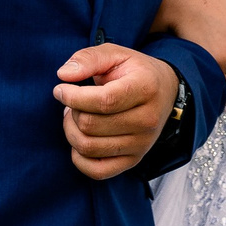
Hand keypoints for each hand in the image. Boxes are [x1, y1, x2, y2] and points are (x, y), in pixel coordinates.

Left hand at [55, 44, 180, 178]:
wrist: (164, 91)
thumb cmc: (134, 72)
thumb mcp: (114, 54)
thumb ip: (88, 58)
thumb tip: (63, 74)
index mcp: (146, 88)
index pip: (103, 101)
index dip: (73, 97)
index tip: (61, 89)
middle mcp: (148, 119)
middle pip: (90, 125)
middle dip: (71, 111)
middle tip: (72, 102)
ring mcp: (142, 143)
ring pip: (88, 147)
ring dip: (71, 131)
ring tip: (76, 117)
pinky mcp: (134, 160)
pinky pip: (96, 171)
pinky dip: (79, 158)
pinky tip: (81, 138)